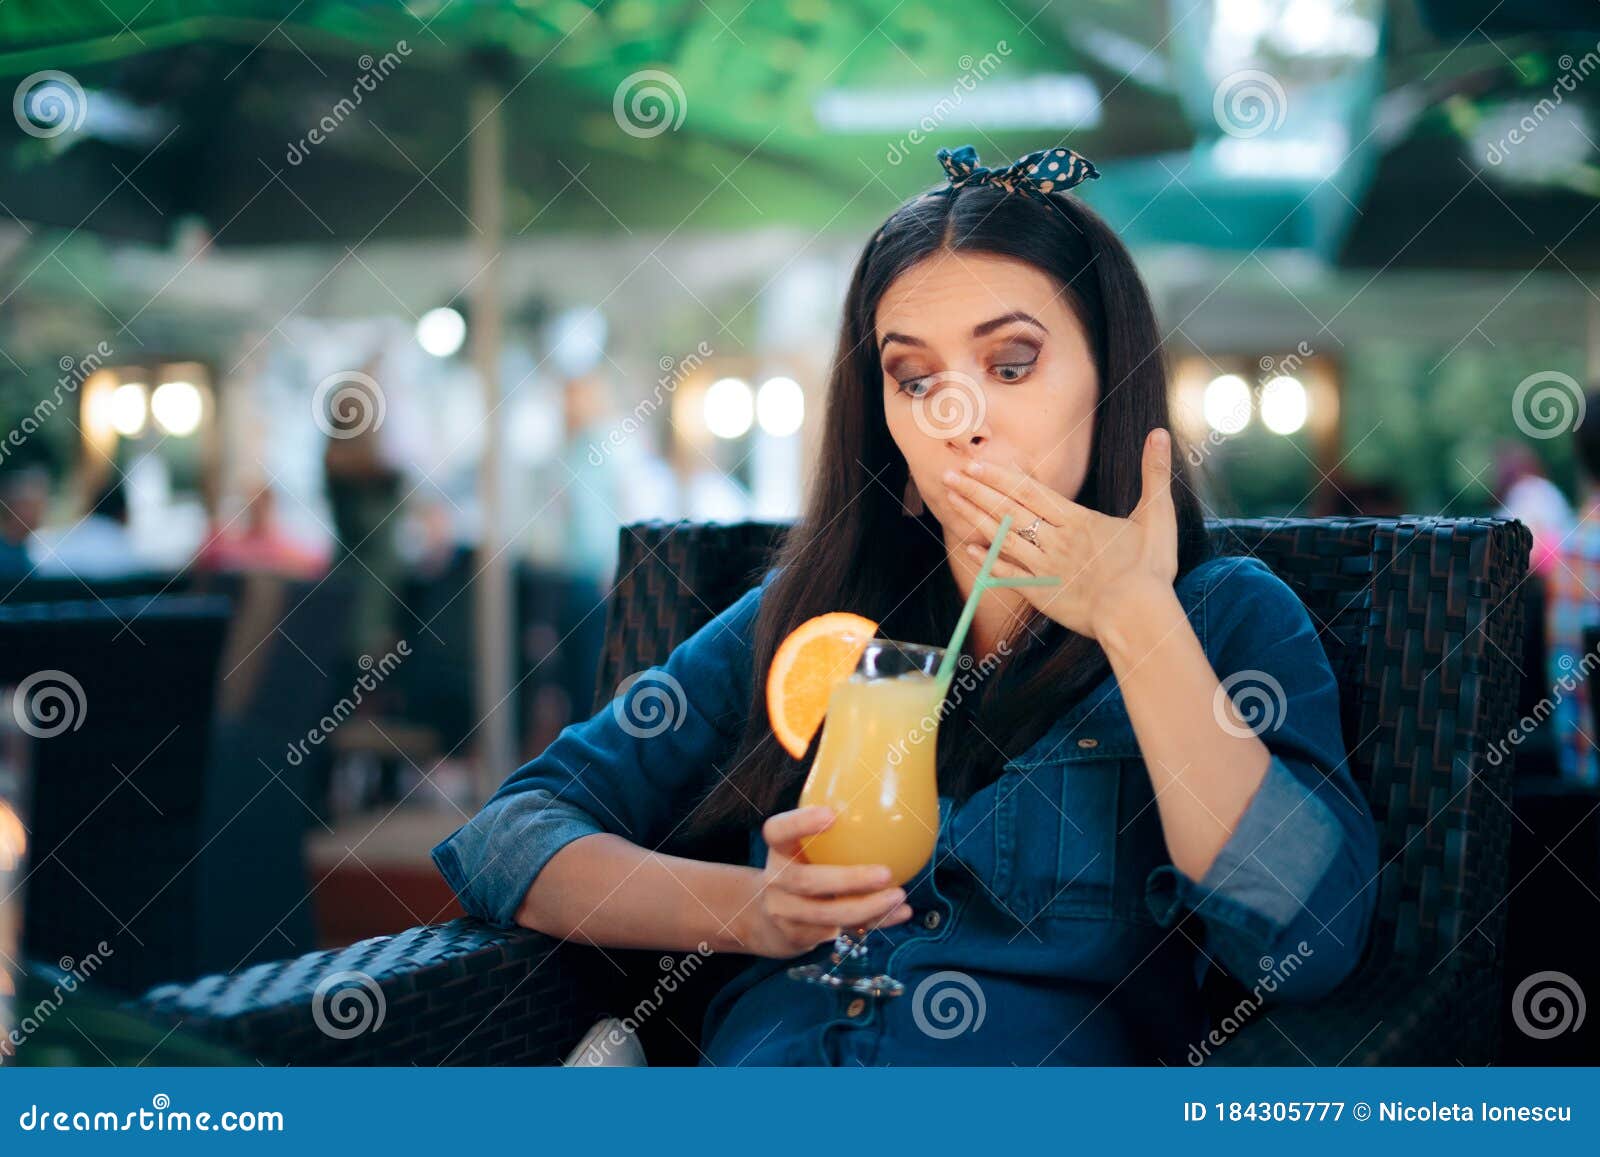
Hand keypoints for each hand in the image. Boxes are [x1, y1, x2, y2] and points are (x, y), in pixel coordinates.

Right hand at [738, 806, 911, 958]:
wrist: (768, 918)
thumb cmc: (803, 867)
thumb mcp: (805, 846)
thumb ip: (835, 829)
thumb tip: (891, 793)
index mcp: (778, 849)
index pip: (778, 831)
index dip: (800, 823)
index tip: (831, 814)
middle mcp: (776, 879)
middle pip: (808, 882)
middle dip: (849, 879)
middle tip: (885, 872)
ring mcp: (784, 911)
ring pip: (828, 914)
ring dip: (868, 907)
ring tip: (899, 896)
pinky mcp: (798, 936)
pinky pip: (840, 930)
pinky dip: (874, 922)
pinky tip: (901, 913)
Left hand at [941, 427, 1179, 640]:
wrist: (1137, 616)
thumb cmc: (1150, 569)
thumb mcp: (1157, 516)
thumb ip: (1154, 474)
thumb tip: (1160, 433)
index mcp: (1077, 520)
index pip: (1029, 492)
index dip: (1000, 477)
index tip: (976, 465)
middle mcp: (1054, 540)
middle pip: (1008, 510)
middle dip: (977, 491)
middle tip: (949, 475)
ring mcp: (1044, 567)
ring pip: (1002, 538)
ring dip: (974, 518)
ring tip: (951, 501)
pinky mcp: (1041, 593)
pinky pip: (1007, 574)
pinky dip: (986, 561)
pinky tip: (967, 550)